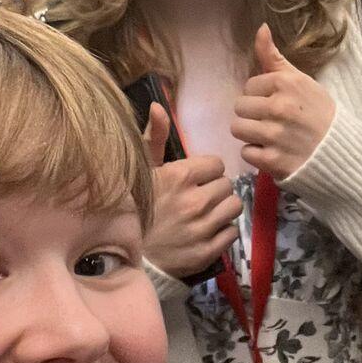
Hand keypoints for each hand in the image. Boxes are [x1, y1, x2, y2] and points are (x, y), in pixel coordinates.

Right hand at [142, 105, 240, 280]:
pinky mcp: (207, 252)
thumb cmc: (134, 208)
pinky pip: (232, 233)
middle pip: (227, 185)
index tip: (196, 180)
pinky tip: (207, 232)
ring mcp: (202, 228)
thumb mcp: (142, 170)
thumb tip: (158, 106)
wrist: (127, 256)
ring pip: (234, 207)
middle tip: (200, 198)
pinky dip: (222, 232)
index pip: (217, 164)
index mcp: (180, 176)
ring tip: (207, 214)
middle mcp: (194, 201)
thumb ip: (154, 137)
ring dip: (223, 209)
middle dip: (216, 190)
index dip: (207, 172)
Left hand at [231, 24, 335, 180]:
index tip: (278, 104)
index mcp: (285, 83)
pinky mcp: (272, 160)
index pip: (249, 86)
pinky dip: (257, 155)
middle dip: (253, 114)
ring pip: (237, 129)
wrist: (341, 150)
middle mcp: (278, 107)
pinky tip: (274, 151)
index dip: (261, 96)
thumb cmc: (319, 112)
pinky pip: (245, 153)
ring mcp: (275, 135)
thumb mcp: (300, 80)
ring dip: (251, 134)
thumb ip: (274, 57)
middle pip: (240, 107)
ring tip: (270, 136)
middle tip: (274, 121)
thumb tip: (260, 27)